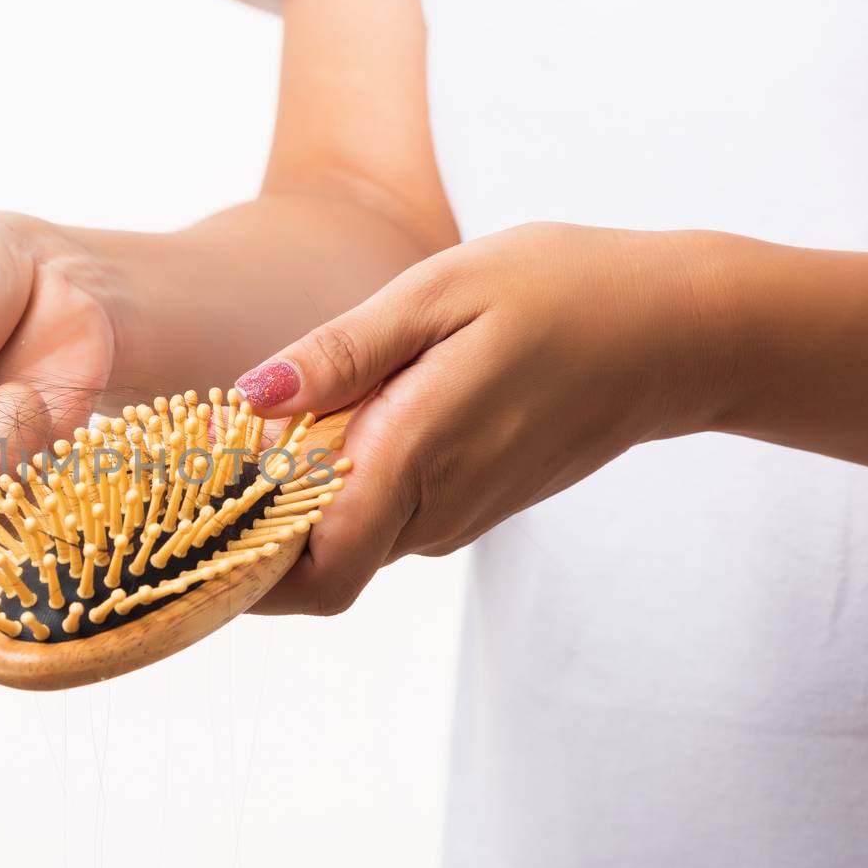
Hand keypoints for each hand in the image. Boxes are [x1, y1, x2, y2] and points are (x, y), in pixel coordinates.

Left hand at [234, 222, 726, 613]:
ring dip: (298, 504)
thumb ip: (343, 353)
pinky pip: (384, 515)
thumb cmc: (562, 293)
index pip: (310, 574)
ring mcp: (456, 517)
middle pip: (316, 565)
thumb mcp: (440, 293)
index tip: (190, 526)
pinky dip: (344, 488)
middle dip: (253, 531)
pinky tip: (334, 423)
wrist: (677, 333)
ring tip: (263, 431)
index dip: (241, 571)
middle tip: (203, 462)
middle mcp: (433, 511)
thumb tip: (251, 395)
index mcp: (416, 459)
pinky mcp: (471, 504)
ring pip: (347, 541)